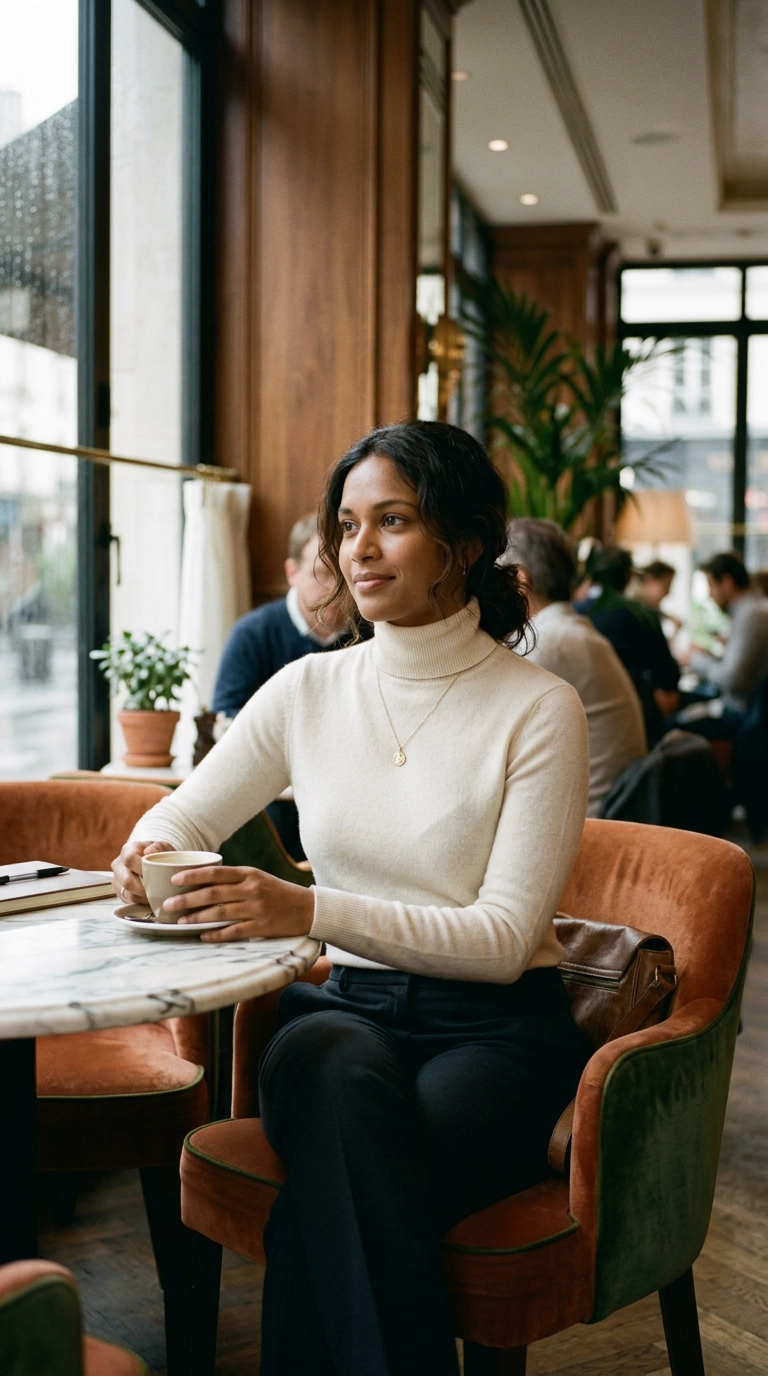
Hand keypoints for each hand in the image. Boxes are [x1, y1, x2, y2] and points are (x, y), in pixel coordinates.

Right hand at [112, 839, 173, 904]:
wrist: (152, 861)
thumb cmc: (158, 853)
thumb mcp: (163, 847)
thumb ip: (158, 847)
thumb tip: (149, 851)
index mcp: (127, 850)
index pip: (129, 859)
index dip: (142, 869)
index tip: (156, 875)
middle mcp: (118, 865)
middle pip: (126, 880)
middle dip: (144, 888)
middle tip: (158, 891)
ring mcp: (117, 879)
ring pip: (127, 893)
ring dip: (144, 897)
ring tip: (156, 895)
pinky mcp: (119, 891)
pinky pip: (128, 901)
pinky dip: (141, 902)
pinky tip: (150, 898)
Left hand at [163, 864, 314, 943]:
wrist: (308, 909)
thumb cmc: (278, 892)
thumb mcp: (258, 878)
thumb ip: (235, 880)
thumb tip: (202, 883)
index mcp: (249, 874)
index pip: (216, 872)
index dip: (193, 876)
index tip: (174, 880)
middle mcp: (252, 889)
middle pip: (213, 894)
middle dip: (187, 899)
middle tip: (167, 904)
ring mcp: (257, 909)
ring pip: (220, 913)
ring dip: (197, 918)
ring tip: (180, 922)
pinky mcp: (262, 927)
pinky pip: (234, 931)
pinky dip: (216, 934)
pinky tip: (202, 936)